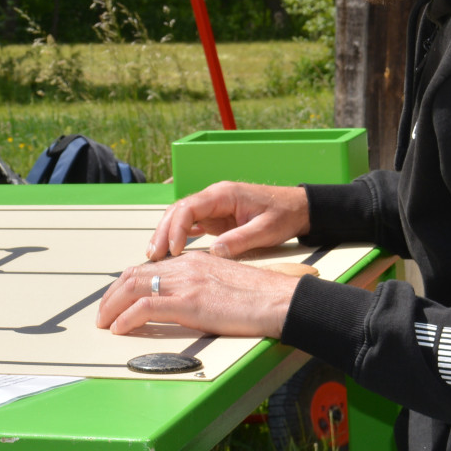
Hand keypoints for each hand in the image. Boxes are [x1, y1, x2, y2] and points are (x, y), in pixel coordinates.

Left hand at [95, 250, 300, 339]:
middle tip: (103, 313)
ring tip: (104, 323)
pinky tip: (119, 329)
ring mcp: (186, 283)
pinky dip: (127, 318)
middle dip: (112, 294)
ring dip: (112, 306)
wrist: (280, 300)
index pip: (149, 268)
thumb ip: (201, 288)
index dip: (127, 284)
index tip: (117, 299)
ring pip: (133, 288)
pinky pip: (146, 307)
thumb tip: (185, 304)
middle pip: (134, 275)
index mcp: (193, 261)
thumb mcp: (224, 285)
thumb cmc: (261, 298)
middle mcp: (185, 266)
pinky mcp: (190, 303)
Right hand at [145, 182, 310, 260]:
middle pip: (177, 210)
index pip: (188, 207)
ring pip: (180, 217)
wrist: (298, 208)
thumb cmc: (284, 214)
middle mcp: (213, 197)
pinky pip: (190, 224)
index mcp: (223, 194)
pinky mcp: (216, 217)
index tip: (173, 250)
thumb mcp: (266, 230)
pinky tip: (170, 252)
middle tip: (152, 255)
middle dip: (162, 232)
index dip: (176, 228)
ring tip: (154, 256)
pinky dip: (177, 236)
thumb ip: (240, 240)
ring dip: (166, 234)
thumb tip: (213, 253)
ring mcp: (213, 207)